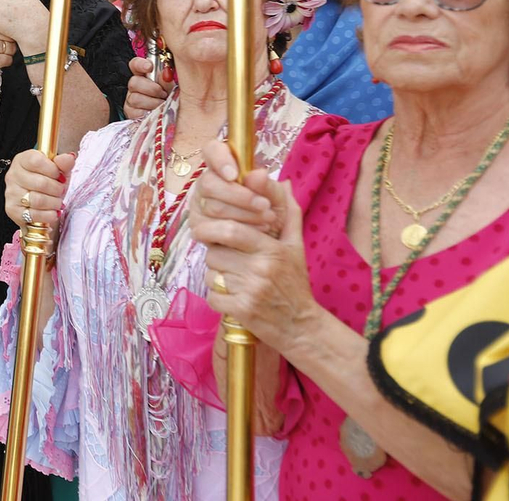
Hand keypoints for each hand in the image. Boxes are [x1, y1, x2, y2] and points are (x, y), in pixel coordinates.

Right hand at [7, 149, 75, 226]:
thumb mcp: (58, 171)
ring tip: (57, 202)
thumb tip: (69, 158)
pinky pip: (35, 215)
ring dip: (54, 203)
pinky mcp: (13, 211)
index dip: (52, 170)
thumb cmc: (48, 183)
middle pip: (40, 183)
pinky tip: (52, 211)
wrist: (40, 204)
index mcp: (22, 160)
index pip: (36, 161)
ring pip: (38, 200)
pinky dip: (49, 215)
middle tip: (60, 191)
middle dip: (57, 189)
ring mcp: (11, 193)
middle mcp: (13, 175)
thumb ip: (64, 163)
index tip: (59, 176)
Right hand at [124, 57, 169, 120]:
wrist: (174, 118)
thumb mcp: (173, 89)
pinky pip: (136, 112)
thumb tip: (164, 74)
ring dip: (152, 103)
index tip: (149, 67)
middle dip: (151, 88)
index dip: (140, 64)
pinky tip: (155, 113)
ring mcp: (132, 100)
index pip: (136, 65)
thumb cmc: (173, 101)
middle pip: (134, 82)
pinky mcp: (131, 113)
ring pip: (135, 98)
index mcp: (145, 76)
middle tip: (163, 94)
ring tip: (162, 105)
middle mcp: (136, 87)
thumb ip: (167, 81)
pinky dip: (147, 113)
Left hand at [191, 146, 318, 357]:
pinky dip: (218, 298)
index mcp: (272, 249)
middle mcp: (261, 268)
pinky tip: (235, 299)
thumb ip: (289, 212)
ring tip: (236, 280)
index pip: (232, 229)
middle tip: (223, 257)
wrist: (302, 326)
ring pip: (212, 273)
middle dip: (214, 253)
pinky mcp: (241, 311)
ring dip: (216, 276)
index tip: (206, 229)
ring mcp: (251, 290)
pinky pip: (212, 296)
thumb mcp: (296, 246)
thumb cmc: (295, 283)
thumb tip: (284, 181)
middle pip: (215, 251)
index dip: (213, 227)